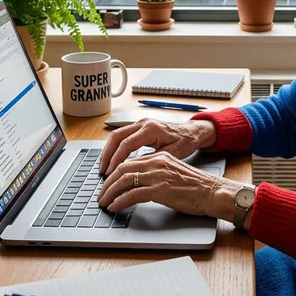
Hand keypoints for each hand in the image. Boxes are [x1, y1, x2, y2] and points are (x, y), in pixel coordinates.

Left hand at [97, 150, 239, 218]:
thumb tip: (139, 182)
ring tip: (104, 203)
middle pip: (122, 169)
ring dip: (110, 193)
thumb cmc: (195, 186)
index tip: (107, 184)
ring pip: (124, 180)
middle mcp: (157, 162)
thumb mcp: (173, 172)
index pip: (129, 161)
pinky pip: (133, 194)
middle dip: (108, 183)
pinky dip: (120, 201)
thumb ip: (156, 172)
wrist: (212, 191)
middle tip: (101, 195)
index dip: (114, 173)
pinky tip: (115, 207)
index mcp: (159, 156)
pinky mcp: (160, 190)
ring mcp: (158, 175)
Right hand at [99, 118, 216, 175]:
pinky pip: (122, 135)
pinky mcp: (140, 126)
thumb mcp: (172, 153)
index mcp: (151, 129)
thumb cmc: (186, 141)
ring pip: (117, 134)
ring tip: (104, 166)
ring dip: (109, 150)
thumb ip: (153, 159)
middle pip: (117, 136)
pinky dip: (115, 147)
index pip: (127, 144)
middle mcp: (143, 123)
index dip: (117, 160)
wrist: (193, 131)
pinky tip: (112, 159)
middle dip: (107, 154)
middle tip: (102, 171)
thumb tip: (136, 169)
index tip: (111, 173)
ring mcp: (141, 123)